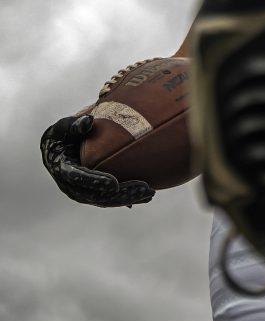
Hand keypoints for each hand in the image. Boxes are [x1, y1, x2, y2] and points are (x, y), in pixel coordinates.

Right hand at [40, 114, 154, 207]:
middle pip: (96, 195)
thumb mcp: (66, 127)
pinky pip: (110, 199)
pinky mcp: (92, 193)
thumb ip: (75, 125)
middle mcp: (70, 185)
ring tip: (149, 193)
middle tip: (143, 188)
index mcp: (62, 168)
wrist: (59, 147)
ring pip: (106, 200)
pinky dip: (127, 199)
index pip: (78, 178)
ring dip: (128, 198)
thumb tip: (89, 120)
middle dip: (120, 194)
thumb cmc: (64, 133)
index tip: (114, 183)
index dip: (95, 182)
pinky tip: (146, 197)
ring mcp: (81, 192)